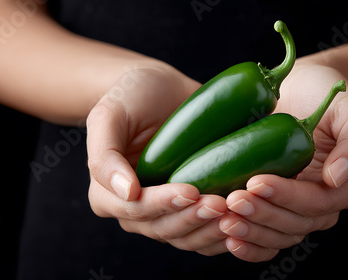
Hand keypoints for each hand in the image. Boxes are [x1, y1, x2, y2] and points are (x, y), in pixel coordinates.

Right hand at [86, 64, 228, 255]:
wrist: (159, 88)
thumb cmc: (129, 97)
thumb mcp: (107, 116)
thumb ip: (105, 155)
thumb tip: (126, 193)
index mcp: (108, 195)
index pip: (136, 210)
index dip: (164, 204)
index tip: (191, 191)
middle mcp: (136, 210)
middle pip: (164, 228)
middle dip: (193, 219)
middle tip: (221, 203)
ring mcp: (165, 211)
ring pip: (186, 236)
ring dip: (211, 229)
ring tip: (235, 212)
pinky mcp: (189, 207)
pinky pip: (203, 231)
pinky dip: (221, 231)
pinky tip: (243, 221)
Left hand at [219, 64, 347, 261]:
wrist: (297, 90)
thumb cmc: (324, 94)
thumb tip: (337, 178)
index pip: (317, 202)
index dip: (287, 197)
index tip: (256, 181)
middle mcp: (327, 205)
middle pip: (295, 223)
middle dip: (263, 215)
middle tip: (232, 200)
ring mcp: (300, 210)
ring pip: (279, 235)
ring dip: (251, 232)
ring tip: (224, 220)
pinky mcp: (278, 209)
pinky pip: (267, 237)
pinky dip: (250, 244)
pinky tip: (230, 240)